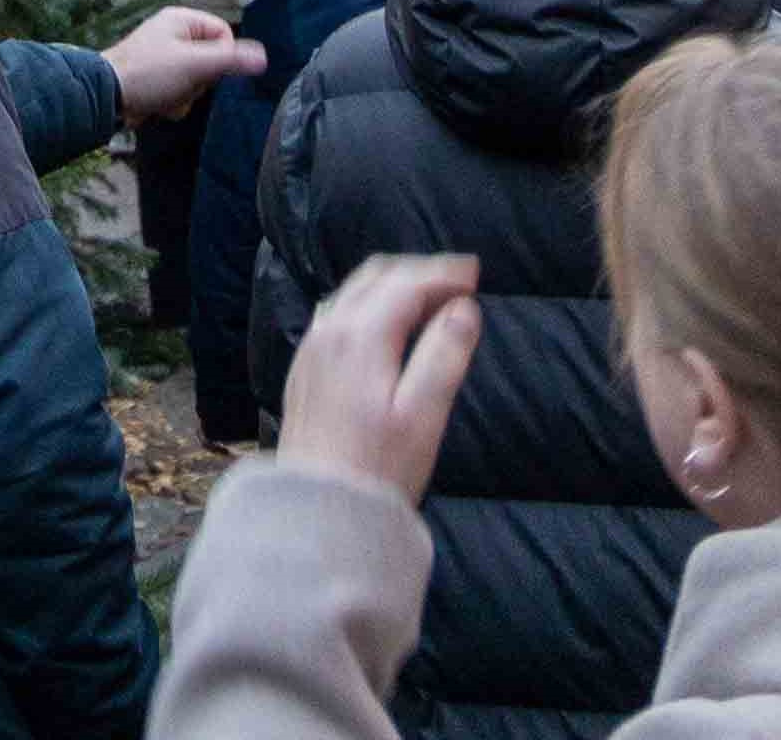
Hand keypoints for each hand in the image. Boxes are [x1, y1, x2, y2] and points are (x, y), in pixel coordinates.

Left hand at [105, 5, 260, 118]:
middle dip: (201, 80)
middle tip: (184, 82)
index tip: (209, 69)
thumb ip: (230, 60)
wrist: (107, 97)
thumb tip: (263, 57)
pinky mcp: (158, 79)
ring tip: (168, 95)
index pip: (224, 33)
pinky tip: (160, 104)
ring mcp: (165, 58)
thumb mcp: (194, 64)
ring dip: (188, 94)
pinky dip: (175, 102)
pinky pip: (182, 91)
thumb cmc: (150, 73)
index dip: (223, 55)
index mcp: (182, 20)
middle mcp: (173, 34)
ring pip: (198, 80)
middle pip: (212, 60)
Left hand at [275, 253, 482, 507]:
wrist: (316, 509)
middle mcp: (329, 332)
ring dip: (393, 284)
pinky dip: (368, 302)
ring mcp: (311, 348)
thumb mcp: (424, 416)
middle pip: (376, 277)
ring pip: (352, 291)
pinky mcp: (303, 369)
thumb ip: (445, 355)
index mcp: (361, 337)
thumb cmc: (379, 467)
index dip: (444, 273)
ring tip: (430, 297)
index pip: (406, 283)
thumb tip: (464, 309)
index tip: (477, 274)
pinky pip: (336, 312)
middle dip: (420, 272)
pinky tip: (383, 322)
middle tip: (458, 282)